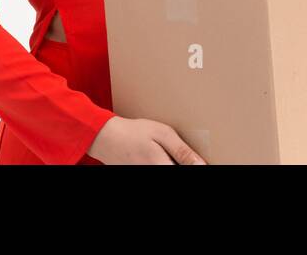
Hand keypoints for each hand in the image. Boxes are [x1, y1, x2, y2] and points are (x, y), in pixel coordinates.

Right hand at [87, 116, 207, 163]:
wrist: (106, 138)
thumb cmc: (134, 132)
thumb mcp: (162, 134)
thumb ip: (182, 151)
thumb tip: (201, 165)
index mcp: (161, 167)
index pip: (186, 171)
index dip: (194, 165)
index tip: (198, 160)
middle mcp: (153, 174)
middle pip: (176, 171)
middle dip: (181, 162)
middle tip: (171, 151)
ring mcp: (144, 174)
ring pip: (166, 170)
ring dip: (170, 161)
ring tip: (164, 152)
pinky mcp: (140, 173)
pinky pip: (158, 169)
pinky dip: (162, 163)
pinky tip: (159, 156)